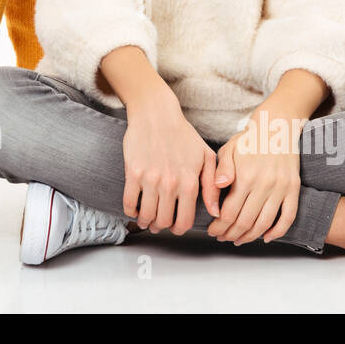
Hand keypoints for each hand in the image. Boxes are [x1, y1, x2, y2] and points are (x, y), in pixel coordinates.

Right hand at [121, 89, 219, 235]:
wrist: (156, 114)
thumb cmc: (183, 134)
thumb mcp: (206, 157)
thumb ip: (212, 186)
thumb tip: (215, 212)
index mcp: (189, 182)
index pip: (185, 220)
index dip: (180, 229)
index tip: (175, 227)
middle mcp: (170, 183)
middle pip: (164, 221)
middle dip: (161, 227)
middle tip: (159, 224)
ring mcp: (150, 179)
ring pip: (146, 215)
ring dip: (146, 221)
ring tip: (146, 218)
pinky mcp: (133, 173)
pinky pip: (129, 202)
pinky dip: (130, 211)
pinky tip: (134, 208)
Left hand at [206, 110, 301, 245]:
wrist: (277, 127)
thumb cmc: (249, 139)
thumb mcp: (229, 149)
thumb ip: (222, 169)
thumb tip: (218, 186)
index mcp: (245, 176)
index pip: (229, 212)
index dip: (219, 226)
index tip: (212, 230)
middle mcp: (264, 184)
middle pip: (245, 221)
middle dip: (231, 234)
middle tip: (223, 237)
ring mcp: (281, 188)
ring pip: (265, 223)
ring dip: (250, 236)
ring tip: (239, 239)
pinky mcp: (293, 189)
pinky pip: (288, 217)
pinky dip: (278, 232)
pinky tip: (266, 237)